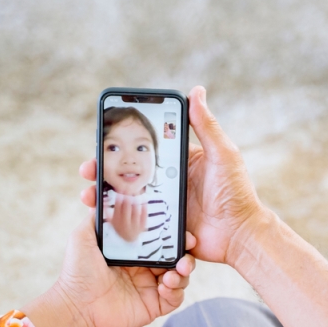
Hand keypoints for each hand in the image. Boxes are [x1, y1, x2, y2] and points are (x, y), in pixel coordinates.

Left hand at [22, 213, 196, 326]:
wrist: (76, 308)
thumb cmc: (77, 273)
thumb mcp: (84, 236)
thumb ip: (99, 216)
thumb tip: (110, 195)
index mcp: (132, 250)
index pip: (160, 237)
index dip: (172, 231)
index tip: (179, 225)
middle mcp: (144, 267)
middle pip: (176, 255)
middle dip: (185, 250)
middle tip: (188, 244)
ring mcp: (150, 287)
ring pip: (180, 275)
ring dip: (183, 270)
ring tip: (176, 270)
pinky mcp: (154, 306)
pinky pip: (175, 297)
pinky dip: (176, 290)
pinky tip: (165, 286)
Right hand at [81, 86, 266, 265]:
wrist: (240, 235)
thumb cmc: (236, 194)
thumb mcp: (222, 155)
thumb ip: (206, 126)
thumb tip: (196, 91)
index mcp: (181, 161)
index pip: (146, 148)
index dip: (123, 145)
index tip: (103, 141)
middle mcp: (170, 182)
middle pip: (130, 173)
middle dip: (105, 171)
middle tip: (87, 170)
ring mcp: (165, 206)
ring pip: (127, 197)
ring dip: (105, 196)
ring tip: (89, 196)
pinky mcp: (163, 228)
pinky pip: (137, 222)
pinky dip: (118, 220)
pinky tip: (103, 218)